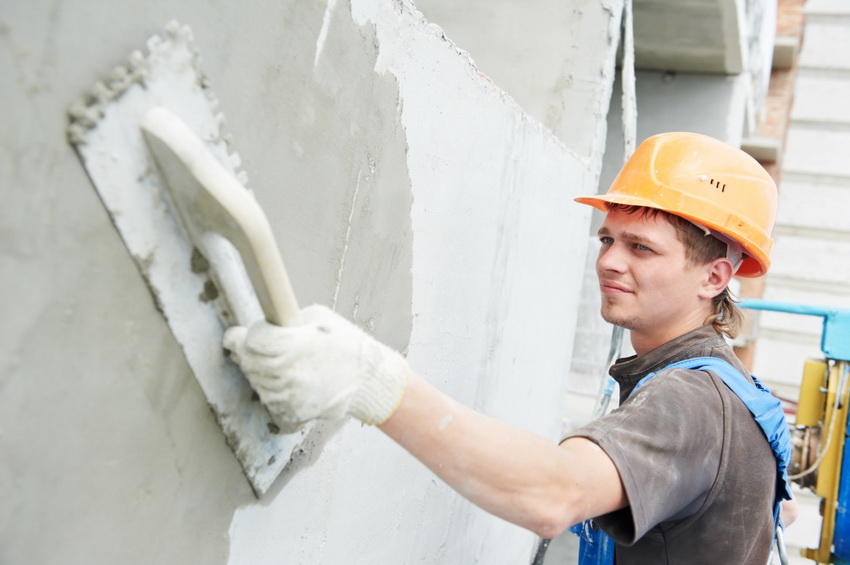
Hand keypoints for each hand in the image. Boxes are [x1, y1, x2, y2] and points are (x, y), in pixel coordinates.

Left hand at [223, 304, 409, 428]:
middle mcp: (288, 374)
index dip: (242, 335)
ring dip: (259, 370)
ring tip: (280, 362)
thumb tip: (263, 323)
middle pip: (247, 361)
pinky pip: (268, 399)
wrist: (368, 381)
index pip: (250, 341)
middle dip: (247, 351)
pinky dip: (272, 388)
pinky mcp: (291, 412)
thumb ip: (287, 319)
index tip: (239, 333)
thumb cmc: (347, 346)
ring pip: (255, 381)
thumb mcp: (320, 318)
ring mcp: (289, 397)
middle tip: (259, 346)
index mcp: (294, 346)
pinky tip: (287, 379)